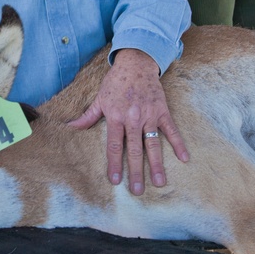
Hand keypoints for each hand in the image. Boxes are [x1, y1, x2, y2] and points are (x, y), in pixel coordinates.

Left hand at [68, 49, 188, 194]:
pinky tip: (184, 158)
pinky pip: (171, 130)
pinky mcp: (162, 111)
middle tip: (138, 191)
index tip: (115, 181)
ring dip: (157, 164)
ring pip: (153, 144)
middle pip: (134, 150)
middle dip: (136, 172)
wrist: (136, 63)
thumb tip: (70, 127)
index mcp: (116, 117)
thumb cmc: (116, 82)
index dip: (114, 164)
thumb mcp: (100, 98)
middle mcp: (132, 118)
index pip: (114, 146)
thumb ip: (88, 116)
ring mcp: (149, 115)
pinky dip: (178, 143)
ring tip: (160, 182)